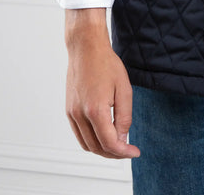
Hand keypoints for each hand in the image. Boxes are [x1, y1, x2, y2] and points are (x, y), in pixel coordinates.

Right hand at [65, 8, 139, 158]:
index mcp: (95, 110)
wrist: (86, 48)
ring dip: (102, 150)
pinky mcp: (68, 110)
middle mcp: (80, 115)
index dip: (124, 152)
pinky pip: (79, 134)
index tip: (135, 152)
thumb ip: (124, 117)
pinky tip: (104, 135)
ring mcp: (72, 113)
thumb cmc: (106, 64)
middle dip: (114, 154)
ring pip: (86, 144)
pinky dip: (91, 140)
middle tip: (128, 150)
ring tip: (117, 145)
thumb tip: (122, 139)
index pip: (109, 143)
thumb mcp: (124, 89)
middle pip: (97, 148)